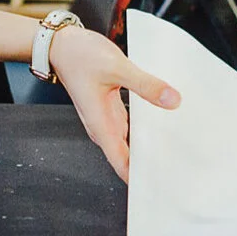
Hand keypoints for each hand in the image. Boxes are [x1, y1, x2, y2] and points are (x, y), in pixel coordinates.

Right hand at [48, 24, 179, 182]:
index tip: (158, 191)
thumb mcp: (116, 67)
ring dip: (147, 148)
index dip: (138, 181)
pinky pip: (129, 126)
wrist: (60, 44)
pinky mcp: (109, 106)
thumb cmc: (79, 56)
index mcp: (100, 124)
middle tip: (176, 176)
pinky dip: (143, 129)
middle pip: (126, 159)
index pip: (121, 164)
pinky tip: (161, 124)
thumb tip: (172, 100)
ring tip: (174, 155)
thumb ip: (144, 84)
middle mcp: (102, 125)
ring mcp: (105, 116)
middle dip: (148, 169)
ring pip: (129, 142)